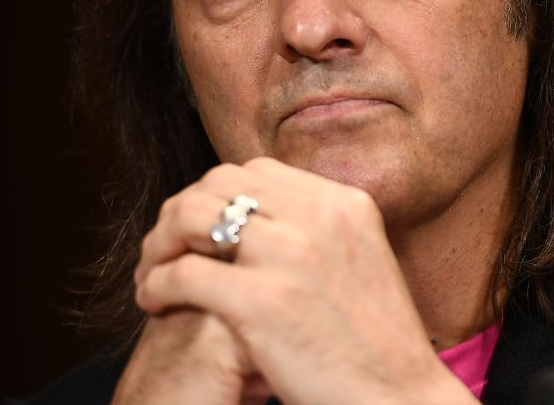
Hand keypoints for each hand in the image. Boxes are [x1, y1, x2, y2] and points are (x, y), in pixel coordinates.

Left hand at [132, 157, 477, 404]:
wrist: (399, 397)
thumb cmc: (376, 346)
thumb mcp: (360, 261)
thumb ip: (319, 231)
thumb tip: (264, 219)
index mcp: (345, 204)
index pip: (257, 171)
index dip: (217, 195)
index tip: (201, 229)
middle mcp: (320, 217)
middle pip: (219, 183)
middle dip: (180, 212)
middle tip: (166, 250)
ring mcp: (292, 255)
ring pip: (192, 216)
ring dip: (161, 243)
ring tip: (154, 275)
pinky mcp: (264, 301)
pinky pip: (184, 272)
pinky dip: (157, 284)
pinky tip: (156, 303)